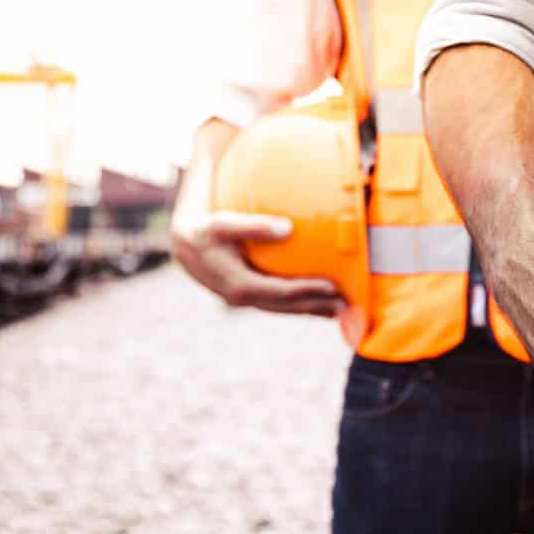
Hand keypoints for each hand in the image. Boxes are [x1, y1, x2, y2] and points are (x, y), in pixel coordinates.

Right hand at [170, 210, 341, 316]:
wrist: (185, 245)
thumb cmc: (205, 230)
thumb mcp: (224, 224)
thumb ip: (254, 226)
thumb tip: (287, 228)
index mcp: (239, 285)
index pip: (281, 292)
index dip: (308, 291)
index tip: (332, 287)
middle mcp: (244, 298)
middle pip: (288, 306)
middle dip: (317, 306)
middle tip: (348, 303)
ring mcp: (246, 299)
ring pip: (284, 308)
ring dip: (311, 309)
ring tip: (340, 308)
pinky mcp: (249, 294)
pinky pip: (279, 301)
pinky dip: (299, 302)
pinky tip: (318, 299)